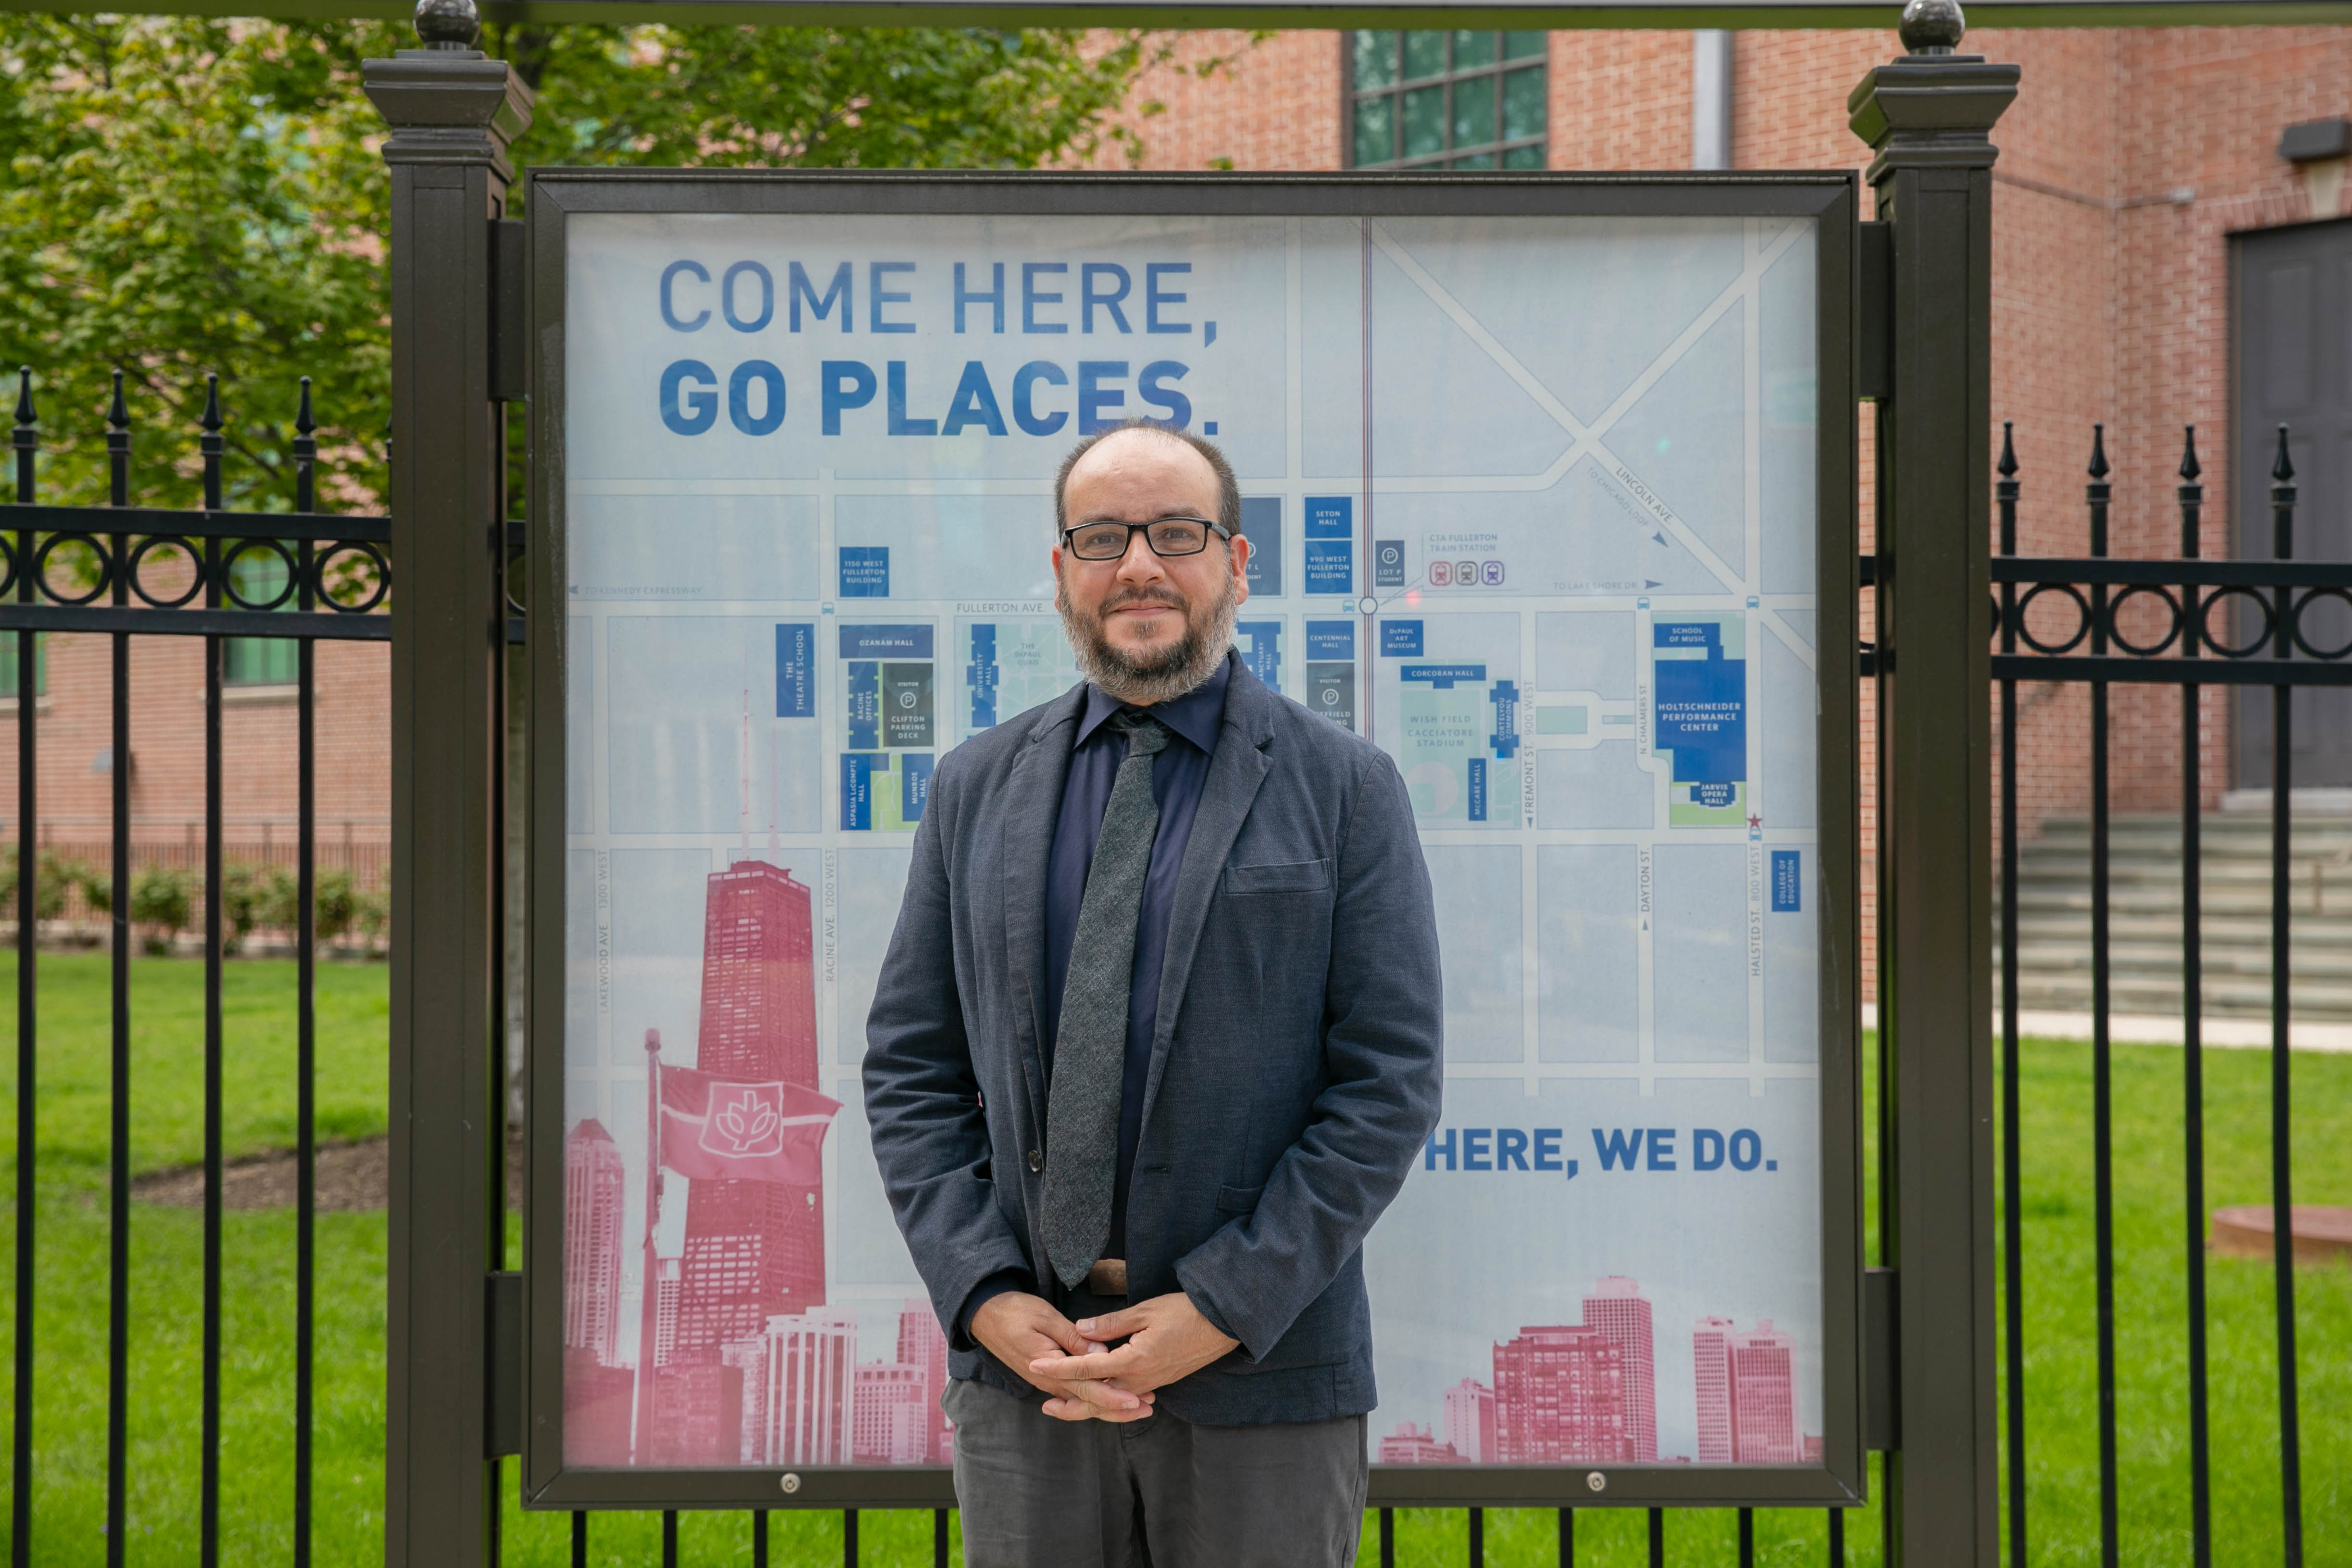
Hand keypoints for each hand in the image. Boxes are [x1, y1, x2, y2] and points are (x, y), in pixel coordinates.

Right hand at [971, 1290, 1156, 1422]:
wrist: (985, 1315)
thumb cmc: (1015, 1311)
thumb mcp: (1045, 1318)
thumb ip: (1073, 1338)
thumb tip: (1101, 1354)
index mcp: (1049, 1367)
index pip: (1087, 1388)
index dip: (1113, 1396)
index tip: (1137, 1400)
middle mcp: (1050, 1382)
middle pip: (1088, 1401)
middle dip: (1119, 1407)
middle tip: (1148, 1408)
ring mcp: (1048, 1382)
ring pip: (1083, 1401)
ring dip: (1110, 1406)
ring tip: (1138, 1408)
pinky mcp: (1048, 1378)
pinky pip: (1075, 1394)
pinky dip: (1095, 1399)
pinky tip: (1111, 1400)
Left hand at [1027, 1291, 1238, 1415]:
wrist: (1223, 1324)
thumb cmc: (1185, 1311)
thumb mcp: (1145, 1311)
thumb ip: (1110, 1324)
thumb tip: (1080, 1330)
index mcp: (1132, 1361)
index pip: (1086, 1368)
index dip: (1058, 1367)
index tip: (1034, 1364)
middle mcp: (1140, 1379)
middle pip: (1097, 1399)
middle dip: (1070, 1404)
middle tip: (1045, 1406)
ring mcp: (1151, 1383)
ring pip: (1112, 1402)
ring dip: (1088, 1405)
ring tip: (1067, 1405)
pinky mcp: (1159, 1381)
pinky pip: (1128, 1398)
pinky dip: (1109, 1401)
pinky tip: (1101, 1397)